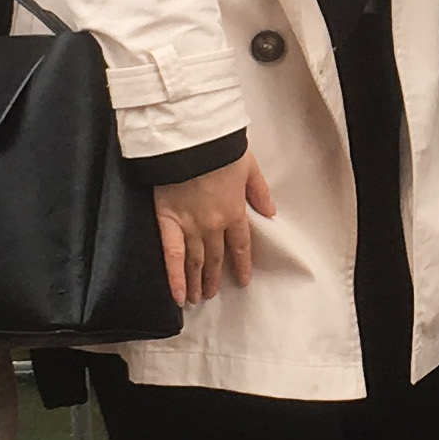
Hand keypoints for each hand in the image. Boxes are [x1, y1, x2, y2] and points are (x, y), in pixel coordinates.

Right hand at [154, 154, 277, 305]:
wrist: (191, 141)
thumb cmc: (220, 149)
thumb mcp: (249, 166)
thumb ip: (259, 191)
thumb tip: (271, 213)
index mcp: (234, 212)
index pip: (241, 245)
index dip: (242, 264)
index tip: (242, 280)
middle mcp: (213, 225)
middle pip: (215, 257)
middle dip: (214, 277)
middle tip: (212, 293)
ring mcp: (190, 226)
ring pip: (195, 262)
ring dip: (196, 282)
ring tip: (196, 298)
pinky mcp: (167, 222)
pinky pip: (171, 256)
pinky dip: (174, 278)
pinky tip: (177, 296)